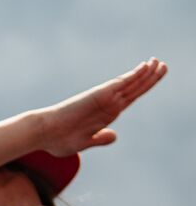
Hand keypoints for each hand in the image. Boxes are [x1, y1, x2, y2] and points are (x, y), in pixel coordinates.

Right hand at [34, 58, 166, 156]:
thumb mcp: (84, 142)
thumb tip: (113, 135)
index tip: (153, 79)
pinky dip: (133, 75)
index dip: (142, 88)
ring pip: (130, 84)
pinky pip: (120, 84)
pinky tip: (145, 67)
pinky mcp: (98, 95)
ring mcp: (103, 99)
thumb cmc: (58, 140)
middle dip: (150, 77)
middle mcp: (106, 104)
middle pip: (134, 88)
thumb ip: (100, 138)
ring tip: (158, 62)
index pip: (129, 98)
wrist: (42, 133)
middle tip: (163, 65)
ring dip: (146, 73)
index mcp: (105, 115)